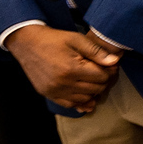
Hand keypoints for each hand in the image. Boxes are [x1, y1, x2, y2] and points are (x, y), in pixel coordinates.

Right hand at [5, 25, 120, 112]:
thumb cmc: (53, 39)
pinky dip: (79, 101)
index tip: (110, 65)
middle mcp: (63, 83)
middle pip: (95, 89)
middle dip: (103, 81)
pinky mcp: (48, 94)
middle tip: (103, 72)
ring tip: (92, 80)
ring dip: (92, 91)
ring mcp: (54, 91)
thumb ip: (96, 51)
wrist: (26, 43)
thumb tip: (115, 62)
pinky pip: (69, 104)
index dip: (109, 71)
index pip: (101, 77)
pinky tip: (84, 94)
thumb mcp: (76, 39)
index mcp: (71, 68)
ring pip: (85, 99)